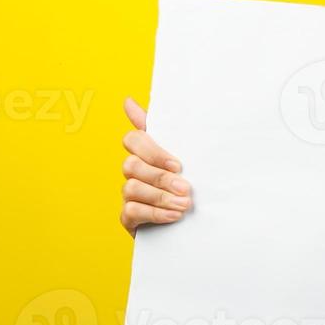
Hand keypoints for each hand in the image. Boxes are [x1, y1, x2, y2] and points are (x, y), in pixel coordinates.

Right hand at [119, 95, 191, 237]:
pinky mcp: (128, 218)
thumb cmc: (190, 184)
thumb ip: (166, 130)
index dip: (153, 151)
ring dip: (160, 196)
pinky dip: (154, 213)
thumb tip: (127, 100)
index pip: (133, 139)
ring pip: (130, 187)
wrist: (197, 223)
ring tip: (184, 205)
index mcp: (147, 153)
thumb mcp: (187, 157)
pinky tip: (173, 216)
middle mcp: (134, 172)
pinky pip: (130, 210)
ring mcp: (129, 194)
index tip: (178, 165)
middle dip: (160, 177)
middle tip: (186, 188)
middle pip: (131, 164)